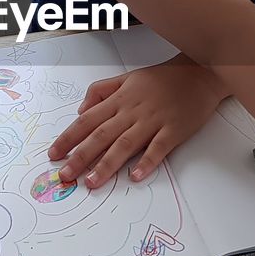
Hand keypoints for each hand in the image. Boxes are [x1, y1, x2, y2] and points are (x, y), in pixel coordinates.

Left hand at [47, 55, 225, 187]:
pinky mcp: (173, 130)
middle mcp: (132, 110)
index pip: (87, 120)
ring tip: (91, 182)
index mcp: (120, 99)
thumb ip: (101, 91)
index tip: (54, 154)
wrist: (200, 73)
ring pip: (125, 144)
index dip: (69, 138)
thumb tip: (81, 110)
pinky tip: (135, 176)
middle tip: (65, 175)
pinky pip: (158, 148)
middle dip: (81, 156)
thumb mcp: (127, 77)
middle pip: (101, 135)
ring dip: (107, 165)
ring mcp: (153, 121)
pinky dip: (146, 162)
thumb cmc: (163, 78)